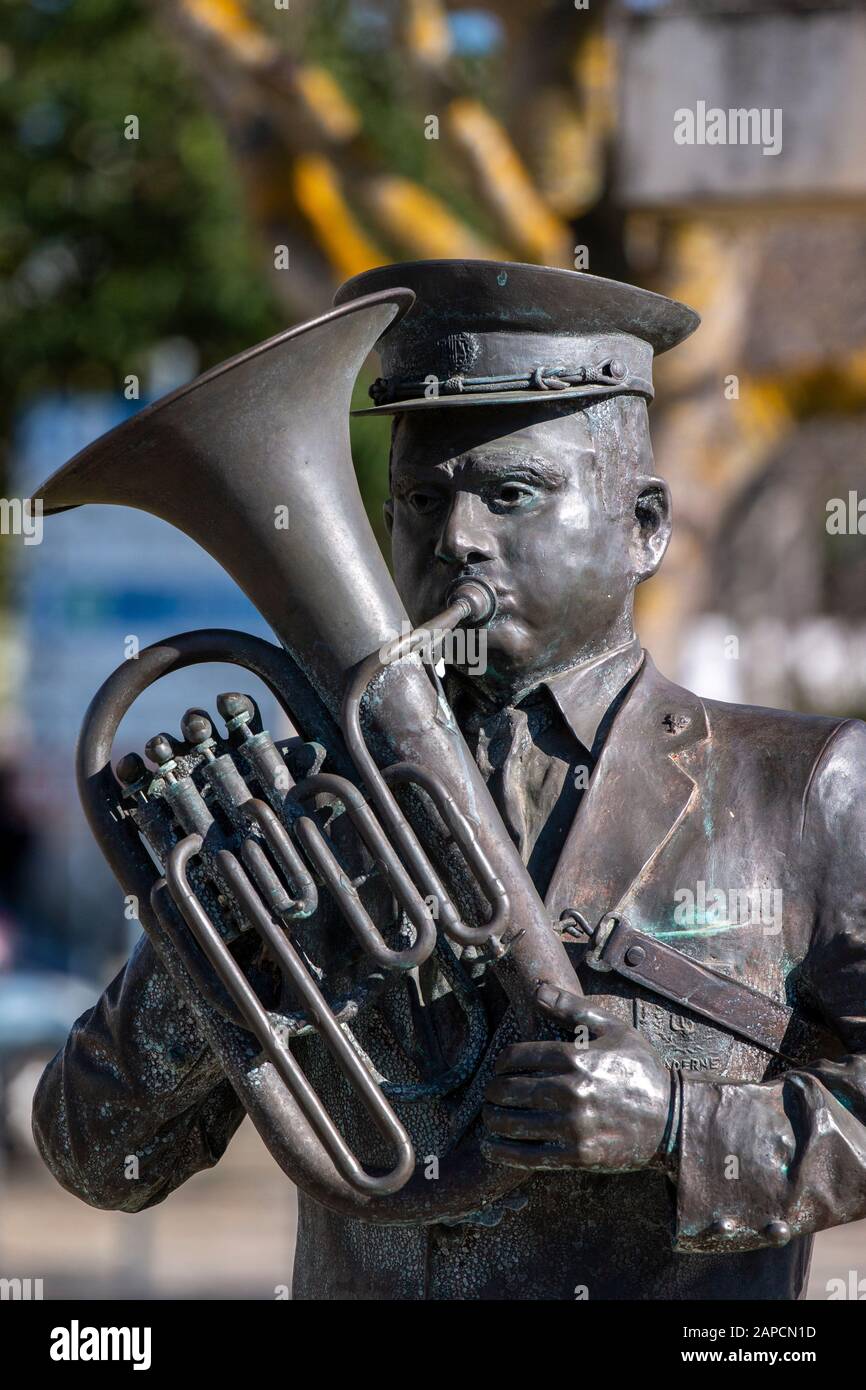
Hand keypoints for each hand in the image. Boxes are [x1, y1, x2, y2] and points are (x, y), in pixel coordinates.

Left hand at [482, 982, 673, 1172]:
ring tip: (489, 1116)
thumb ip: (573, 1007)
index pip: (517, 1057)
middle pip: (509, 1090)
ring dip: (493, 1120)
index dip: (501, 1062)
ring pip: (514, 1123)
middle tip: (489, 1092)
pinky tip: (492, 1147)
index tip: (500, 1067)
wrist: (673, 1118)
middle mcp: (571, 1091)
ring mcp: (574, 1126)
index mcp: (576, 1057)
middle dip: (492, 1091)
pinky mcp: (578, 1156)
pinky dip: (504, 1152)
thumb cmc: (642, 1070)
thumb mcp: (615, 1029)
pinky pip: (529, 1155)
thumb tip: (538, 988)